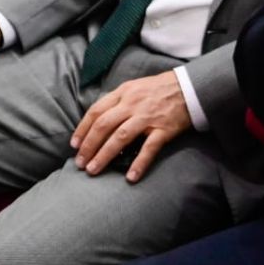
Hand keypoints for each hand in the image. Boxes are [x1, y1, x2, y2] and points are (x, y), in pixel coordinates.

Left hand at [70, 70, 190, 181]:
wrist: (189, 87)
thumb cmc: (159, 88)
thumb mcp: (134, 87)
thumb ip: (117, 101)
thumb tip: (98, 119)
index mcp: (123, 93)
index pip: (96, 111)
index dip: (82, 129)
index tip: (74, 145)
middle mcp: (132, 104)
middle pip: (103, 126)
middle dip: (88, 146)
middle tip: (80, 163)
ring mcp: (147, 117)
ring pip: (120, 137)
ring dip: (104, 155)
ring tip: (93, 170)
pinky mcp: (163, 129)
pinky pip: (149, 148)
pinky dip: (139, 163)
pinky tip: (130, 177)